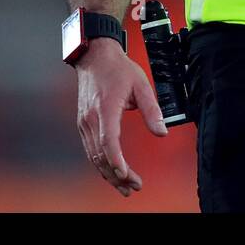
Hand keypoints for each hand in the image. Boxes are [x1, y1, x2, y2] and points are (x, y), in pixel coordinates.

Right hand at [75, 37, 167, 196]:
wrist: (94, 57)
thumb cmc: (118, 69)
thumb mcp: (141, 85)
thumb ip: (152, 110)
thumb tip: (162, 133)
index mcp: (105, 109)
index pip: (109, 141)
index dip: (116, 160)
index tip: (126, 174)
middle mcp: (90, 119)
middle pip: (100, 155)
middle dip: (117, 175)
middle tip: (134, 187)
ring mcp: (84, 123)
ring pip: (93, 156)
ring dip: (108, 173)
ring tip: (125, 187)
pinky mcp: (83, 124)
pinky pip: (90, 149)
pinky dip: (100, 164)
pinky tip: (111, 172)